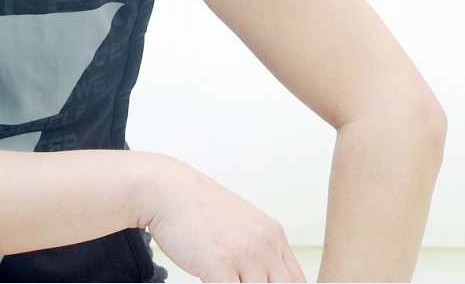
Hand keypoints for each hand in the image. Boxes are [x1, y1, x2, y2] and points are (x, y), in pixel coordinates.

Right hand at [147, 162, 305, 282]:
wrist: (166, 189)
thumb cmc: (196, 207)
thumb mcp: (239, 224)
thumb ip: (256, 250)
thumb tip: (261, 277)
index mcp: (273, 235)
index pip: (298, 282)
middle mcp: (264, 244)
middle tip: (240, 283)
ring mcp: (244, 255)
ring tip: (225, 281)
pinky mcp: (220, 265)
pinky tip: (210, 282)